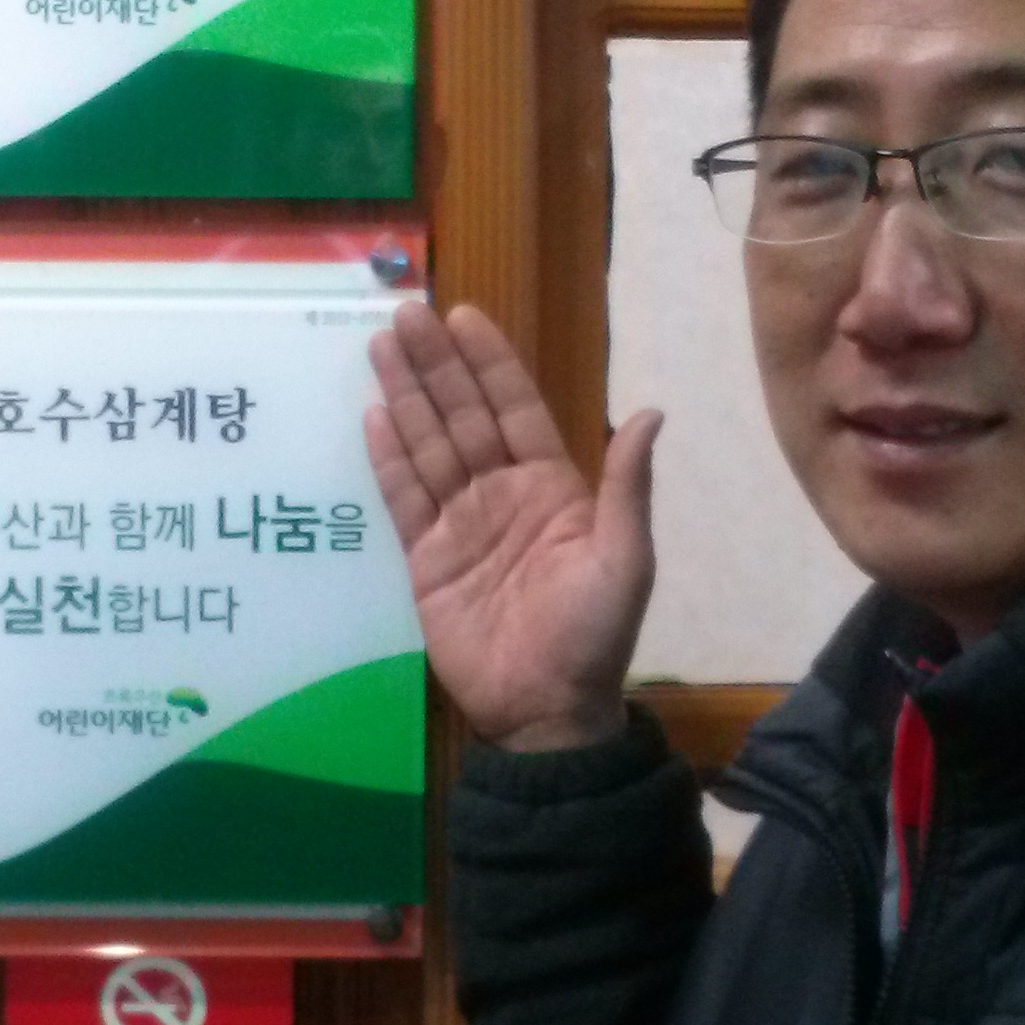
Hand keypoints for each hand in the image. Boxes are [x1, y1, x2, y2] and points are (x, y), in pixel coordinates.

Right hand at [362, 300, 657, 752]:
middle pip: (463, 416)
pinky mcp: (425, 560)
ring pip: (429, 446)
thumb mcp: (624, 560)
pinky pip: (404, 498)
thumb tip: (651, 413)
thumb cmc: (594, 636)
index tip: (464, 316)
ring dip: (407, 396)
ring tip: (380, 345)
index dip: (490, 364)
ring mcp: (460, 524)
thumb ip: (626, 488)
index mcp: (552, 487)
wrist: (546, 711)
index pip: (515, 409)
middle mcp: (502, 494)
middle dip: (437, 365)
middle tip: (406, 313)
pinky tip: (373, 414)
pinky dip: (389, 458)